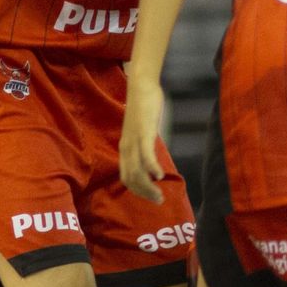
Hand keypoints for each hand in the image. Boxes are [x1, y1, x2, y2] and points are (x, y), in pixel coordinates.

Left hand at [119, 80, 166, 202]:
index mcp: (125, 148)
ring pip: (137, 171)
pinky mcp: (144, 132)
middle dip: (144, 193)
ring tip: (160, 195)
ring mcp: (134, 140)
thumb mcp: (142, 130)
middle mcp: (126, 147)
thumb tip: (152, 156)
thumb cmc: (144, 106)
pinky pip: (146, 154)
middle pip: (131, 178)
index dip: (138, 191)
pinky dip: (152, 168)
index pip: (126, 177)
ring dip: (148, 187)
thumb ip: (145, 144)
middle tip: (159, 201)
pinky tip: (160, 176)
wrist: (140, 85)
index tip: (151, 197)